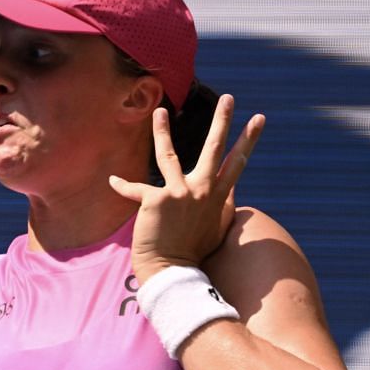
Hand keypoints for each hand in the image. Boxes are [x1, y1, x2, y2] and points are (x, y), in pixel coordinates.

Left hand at [108, 94, 263, 282]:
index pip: (236, 163)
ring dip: (162, 131)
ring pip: (169, 154)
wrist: (172, 271)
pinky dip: (122, 185)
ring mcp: (179, 193)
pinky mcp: (155, 200)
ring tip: (159, 111)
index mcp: (216, 197)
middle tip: (229, 98)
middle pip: (214, 149)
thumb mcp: (216, 229)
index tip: (258, 118)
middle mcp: (201, 190)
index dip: (248, 140)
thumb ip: (222, 207)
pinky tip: (112, 179)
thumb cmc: (193, 253)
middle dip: (223, 121)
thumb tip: (230, 195)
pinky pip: (134, 189)